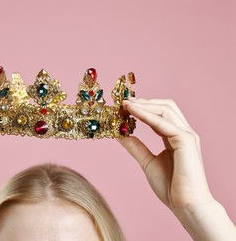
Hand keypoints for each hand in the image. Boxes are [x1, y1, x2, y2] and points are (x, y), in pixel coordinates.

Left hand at [117, 98, 212, 212]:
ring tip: (125, 104)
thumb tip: (120, 134)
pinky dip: (146, 115)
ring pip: (165, 109)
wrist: (185, 204)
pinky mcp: (185, 140)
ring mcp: (186, 135)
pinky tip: (133, 112)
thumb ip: (135, 146)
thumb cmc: (171, 186)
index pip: (159, 114)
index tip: (123, 105)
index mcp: (175, 137)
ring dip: (144, 105)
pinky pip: (163, 122)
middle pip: (165, 106)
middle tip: (123, 100)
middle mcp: (182, 132)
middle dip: (144, 101)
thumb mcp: (147, 162)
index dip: (142, 107)